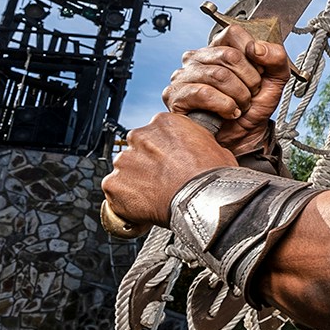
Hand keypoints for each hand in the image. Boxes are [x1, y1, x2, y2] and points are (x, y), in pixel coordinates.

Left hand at [102, 113, 237, 226]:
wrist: (205, 202)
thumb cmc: (214, 177)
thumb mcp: (215, 147)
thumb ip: (195, 143)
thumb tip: (195, 150)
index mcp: (164, 122)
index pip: (156, 132)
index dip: (165, 149)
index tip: (171, 161)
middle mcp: (140, 136)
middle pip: (137, 149)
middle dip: (147, 164)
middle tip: (164, 179)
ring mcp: (124, 161)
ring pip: (125, 170)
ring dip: (136, 181)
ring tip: (155, 196)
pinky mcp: (113, 184)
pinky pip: (115, 192)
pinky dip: (125, 200)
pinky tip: (143, 207)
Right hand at [163, 24, 291, 155]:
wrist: (244, 138)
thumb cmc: (254, 108)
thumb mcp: (275, 80)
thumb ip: (276, 58)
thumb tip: (256, 48)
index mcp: (219, 48)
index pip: (233, 33)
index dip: (253, 56)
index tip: (258, 74)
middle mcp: (197, 58)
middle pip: (230, 56)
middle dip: (249, 81)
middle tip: (249, 95)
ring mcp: (183, 76)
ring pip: (219, 75)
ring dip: (239, 96)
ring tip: (239, 106)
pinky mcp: (175, 96)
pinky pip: (202, 93)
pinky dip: (224, 105)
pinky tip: (228, 112)